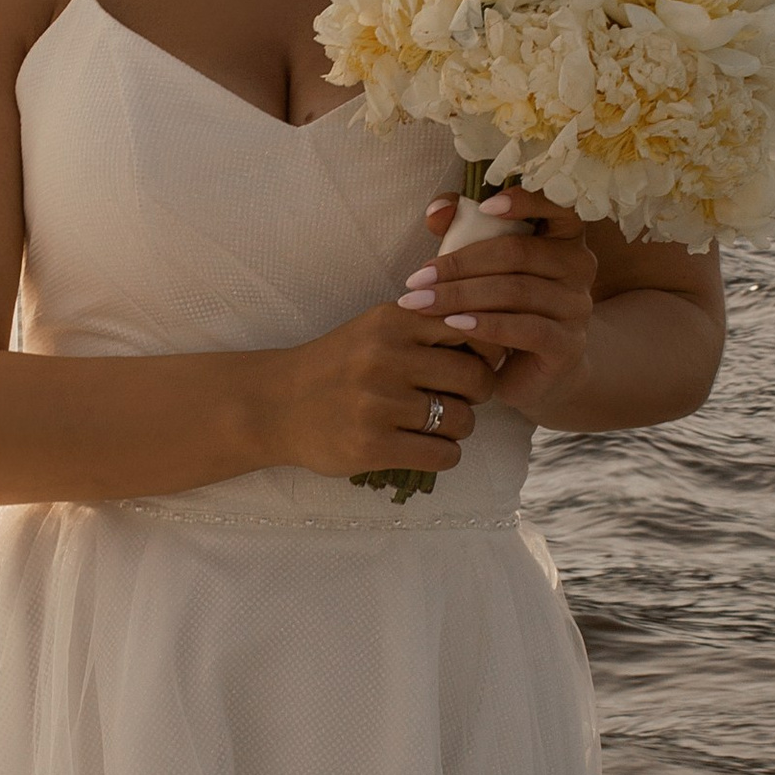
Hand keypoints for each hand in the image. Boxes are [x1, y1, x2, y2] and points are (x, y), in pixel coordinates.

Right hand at [262, 300, 503, 479]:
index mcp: (393, 320)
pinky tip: (425, 447)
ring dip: (458, 428)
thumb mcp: (378, 328)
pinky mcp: (371, 446)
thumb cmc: (339, 365)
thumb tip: (498, 338)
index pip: (472, 328)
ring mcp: (377, 404)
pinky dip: (444, 455)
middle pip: (475, 380)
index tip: (473, 363)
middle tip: (456, 399)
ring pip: (462, 421)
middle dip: (477, 395)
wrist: (275, 404)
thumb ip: (429, 326)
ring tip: (434, 424)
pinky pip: (443, 455)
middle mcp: (386, 357)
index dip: (484, 350)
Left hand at [401, 191, 597, 418]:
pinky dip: (488, 325)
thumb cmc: (503, 309)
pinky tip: (455, 325)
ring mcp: (577, 307)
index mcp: (564, 236)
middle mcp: (579, 267)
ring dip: (462, 296)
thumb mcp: (482, 265)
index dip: (527, 200)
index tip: (485, 206)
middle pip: (518, 253)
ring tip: (422, 304)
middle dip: (460, 264)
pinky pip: (528, 329)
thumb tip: (437, 211)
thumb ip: (460, 228)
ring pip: (518, 291)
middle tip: (416, 279)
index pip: (559, 205)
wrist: (529, 374)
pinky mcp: (568, 345)